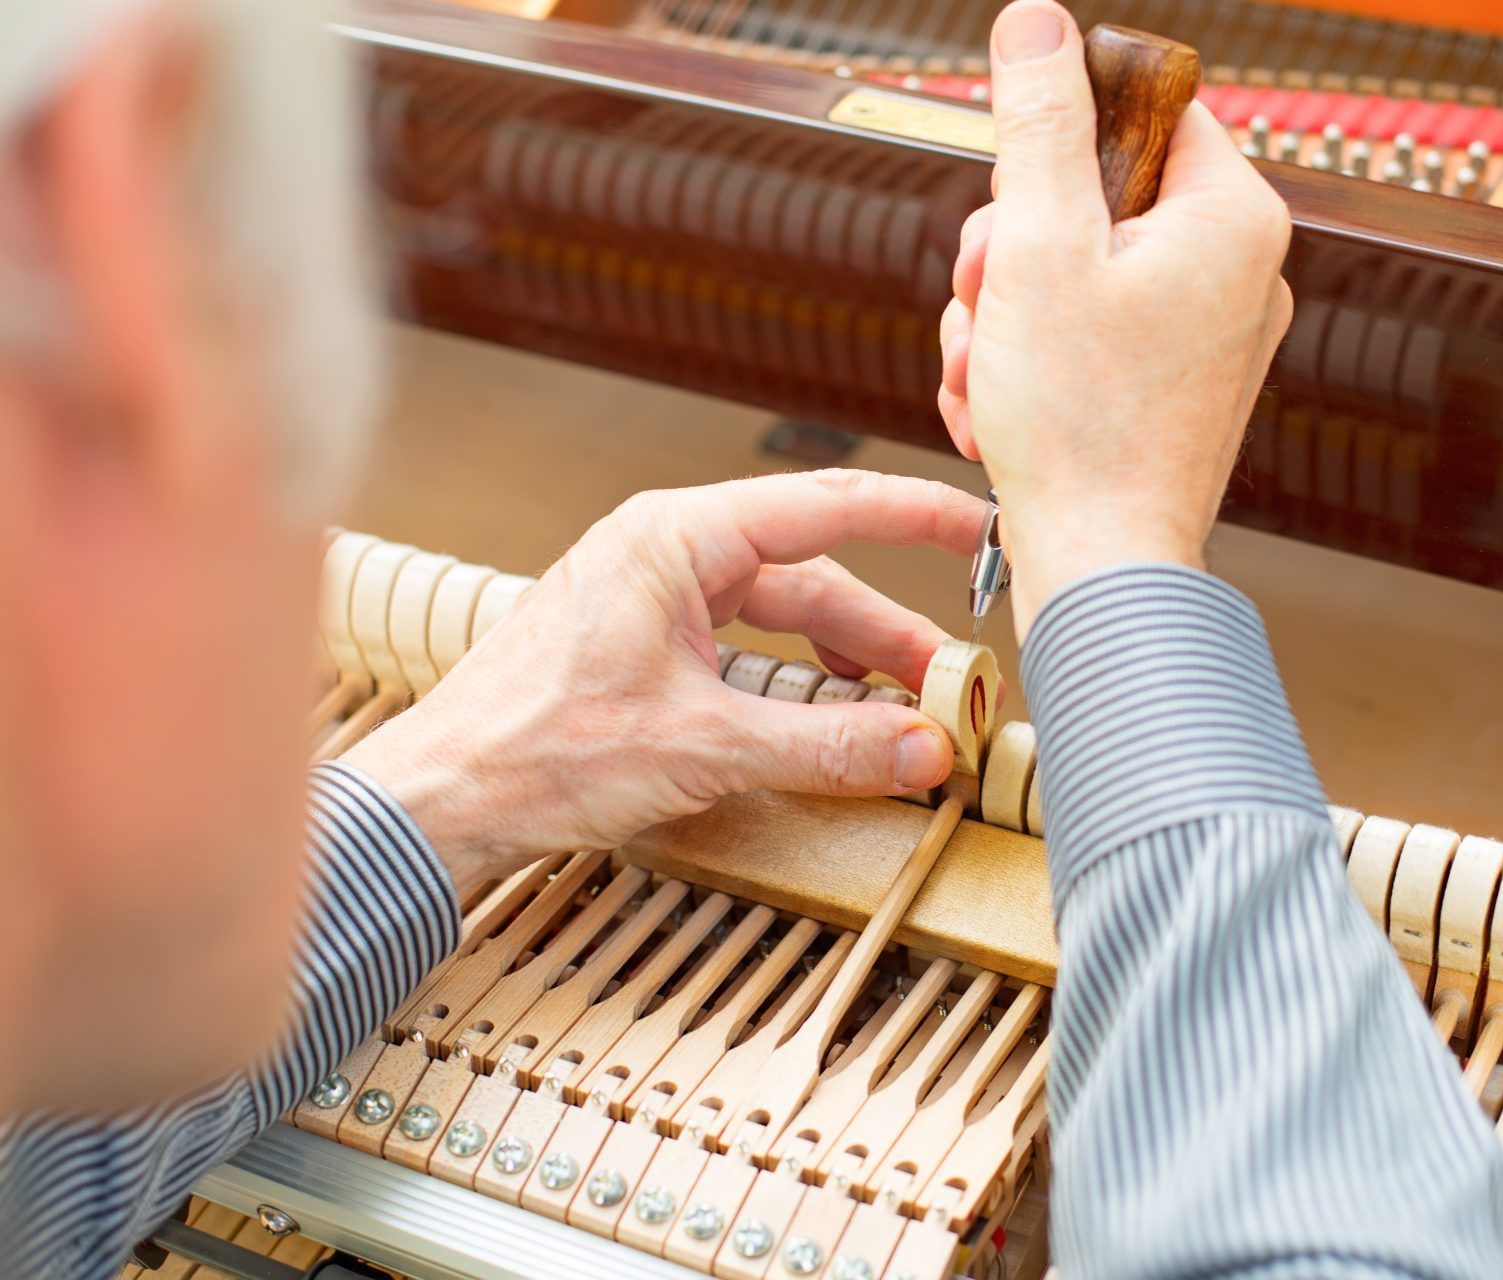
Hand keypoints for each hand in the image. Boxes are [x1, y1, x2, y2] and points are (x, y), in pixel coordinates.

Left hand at [344, 470, 984, 890]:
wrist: (440, 800)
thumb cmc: (531, 751)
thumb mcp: (703, 747)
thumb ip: (825, 744)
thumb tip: (922, 747)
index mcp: (676, 538)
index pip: (823, 507)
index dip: (911, 515)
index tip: (976, 529)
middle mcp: (667, 553)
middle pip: (812, 579)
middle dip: (886, 636)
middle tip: (948, 687)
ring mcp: (654, 599)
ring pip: (782, 620)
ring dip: (845, 667)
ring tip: (903, 712)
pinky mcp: (646, 647)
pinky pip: (747, 649)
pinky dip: (798, 684)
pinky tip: (829, 716)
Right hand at [938, 0, 1292, 634]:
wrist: (1103, 571)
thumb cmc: (1081, 425)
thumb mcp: (1037, 248)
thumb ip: (1036, 125)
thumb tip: (1038, 22)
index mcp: (1231, 216)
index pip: (1141, 109)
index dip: (1053, 146)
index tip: (1013, 210)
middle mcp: (1239, 270)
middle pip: (1093, 195)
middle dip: (1009, 251)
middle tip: (986, 305)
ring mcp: (1210, 336)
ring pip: (1075, 271)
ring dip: (1003, 316)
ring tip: (986, 377)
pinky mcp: (1173, 389)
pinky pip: (1088, 337)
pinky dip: (1029, 365)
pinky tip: (996, 414)